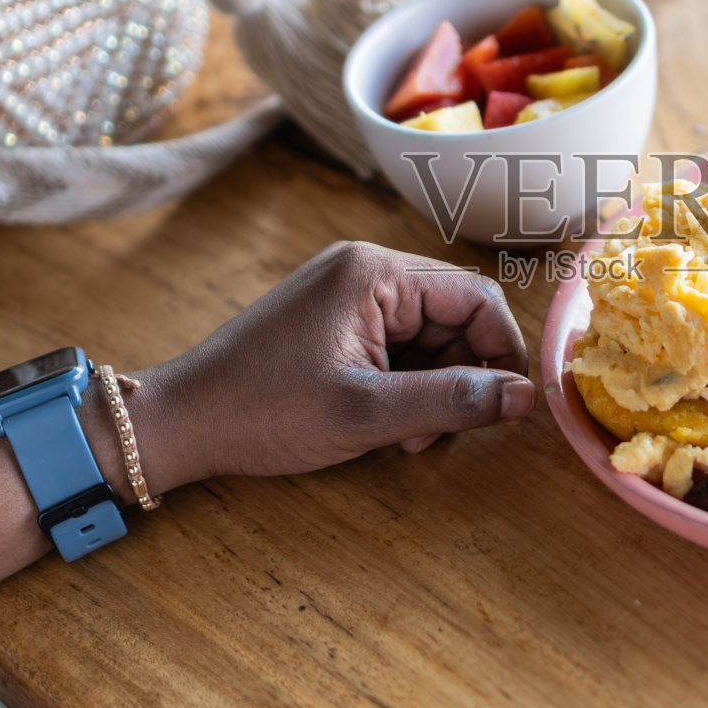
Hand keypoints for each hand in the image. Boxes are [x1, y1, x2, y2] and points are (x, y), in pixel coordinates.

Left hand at [126, 242, 534, 488]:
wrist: (181, 423)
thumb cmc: (263, 412)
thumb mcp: (366, 413)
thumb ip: (452, 400)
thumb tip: (525, 398)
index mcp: (375, 273)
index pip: (475, 298)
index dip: (501, 353)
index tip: (505, 408)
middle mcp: (365, 271)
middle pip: (455, 317)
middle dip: (460, 378)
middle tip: (435, 432)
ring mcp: (348, 295)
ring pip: (429, 338)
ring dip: (432, 389)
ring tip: (403, 436)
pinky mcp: (336, 322)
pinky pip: (397, 347)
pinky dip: (404, 387)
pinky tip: (384, 424)